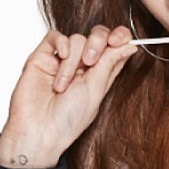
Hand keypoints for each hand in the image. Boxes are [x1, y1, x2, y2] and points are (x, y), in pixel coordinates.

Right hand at [0, 25, 136, 168]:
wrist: (38, 131)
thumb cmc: (67, 120)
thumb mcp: (96, 90)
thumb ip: (110, 63)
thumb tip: (130, 45)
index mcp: (100, 75)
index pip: (115, 48)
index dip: (121, 38)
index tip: (121, 41)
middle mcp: (82, 66)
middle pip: (98, 36)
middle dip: (98, 42)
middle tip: (90, 61)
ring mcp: (62, 60)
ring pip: (77, 39)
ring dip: (72, 62)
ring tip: (62, 86)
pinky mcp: (42, 57)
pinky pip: (54, 36)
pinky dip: (61, 43)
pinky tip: (60, 58)